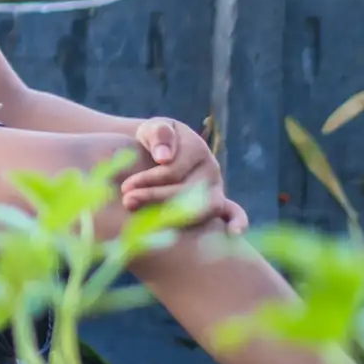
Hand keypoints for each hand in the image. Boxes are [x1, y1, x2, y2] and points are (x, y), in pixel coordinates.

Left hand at [120, 117, 247, 233]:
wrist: (160, 152)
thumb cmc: (155, 140)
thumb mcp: (153, 129)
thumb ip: (158, 135)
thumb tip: (164, 157)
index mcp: (196, 148)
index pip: (173, 171)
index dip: (148, 180)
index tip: (125, 187)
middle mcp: (210, 169)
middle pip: (187, 190)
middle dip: (155, 197)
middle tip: (128, 202)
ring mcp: (216, 187)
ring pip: (205, 207)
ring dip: (178, 215)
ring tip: (150, 220)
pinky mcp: (218, 203)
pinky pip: (234, 212)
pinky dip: (238, 222)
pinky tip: (232, 235)